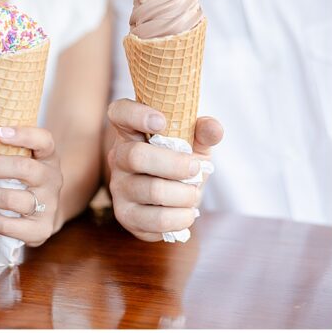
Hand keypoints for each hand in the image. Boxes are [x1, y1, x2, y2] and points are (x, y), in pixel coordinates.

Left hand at [0, 126, 62, 246]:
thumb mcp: (18, 158)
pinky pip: (8, 226)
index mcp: (48, 157)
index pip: (44, 140)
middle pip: (23, 168)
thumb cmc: (24, 179)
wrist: (44, 213)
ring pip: (12, 199)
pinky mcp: (41, 229)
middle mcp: (53, 179)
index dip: (22, 134)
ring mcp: (49, 205)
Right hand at [106, 98, 222, 241]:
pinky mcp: (125, 215)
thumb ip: (203, 133)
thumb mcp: (194, 146)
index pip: (119, 113)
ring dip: (185, 194)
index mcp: (131, 132)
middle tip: (195, 167)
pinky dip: (181, 217)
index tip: (161, 121)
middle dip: (175, 164)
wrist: (172, 202)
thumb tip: (213, 129)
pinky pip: (157, 219)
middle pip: (136, 156)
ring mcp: (119, 187)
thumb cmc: (179, 166)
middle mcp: (118, 157)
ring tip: (192, 194)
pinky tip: (185, 213)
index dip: (135, 114)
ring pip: (153, 190)